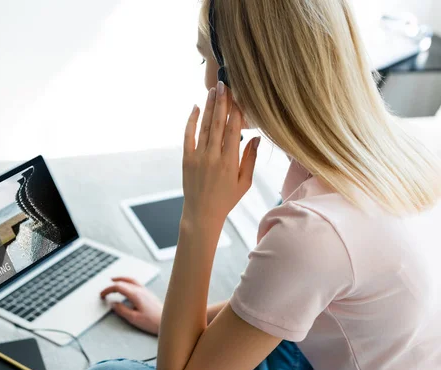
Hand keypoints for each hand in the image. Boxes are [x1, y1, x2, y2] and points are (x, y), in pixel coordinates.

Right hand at [100, 277, 162, 334]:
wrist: (167, 321)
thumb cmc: (152, 321)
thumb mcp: (133, 318)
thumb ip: (122, 310)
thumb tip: (113, 304)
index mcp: (135, 294)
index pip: (118, 287)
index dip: (108, 290)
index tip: (102, 295)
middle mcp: (141, 290)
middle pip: (123, 282)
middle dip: (112, 284)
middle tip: (105, 290)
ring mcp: (145, 291)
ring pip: (131, 280)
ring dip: (121, 279)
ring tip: (114, 280)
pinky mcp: (148, 294)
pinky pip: (136, 283)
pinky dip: (128, 282)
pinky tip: (127, 287)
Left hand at [182, 82, 259, 227]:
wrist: (201, 213)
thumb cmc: (226, 199)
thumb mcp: (244, 182)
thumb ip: (250, 159)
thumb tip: (256, 137)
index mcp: (230, 162)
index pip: (233, 131)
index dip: (235, 112)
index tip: (238, 96)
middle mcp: (213, 157)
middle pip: (218, 124)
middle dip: (221, 102)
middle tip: (224, 83)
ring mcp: (198, 157)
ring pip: (204, 127)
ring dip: (208, 107)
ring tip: (212, 90)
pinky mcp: (186, 159)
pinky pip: (188, 136)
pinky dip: (191, 121)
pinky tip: (195, 108)